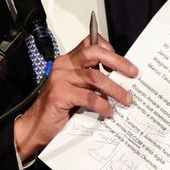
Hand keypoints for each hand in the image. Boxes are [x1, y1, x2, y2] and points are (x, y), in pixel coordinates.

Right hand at [13, 35, 137, 161]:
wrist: (36, 125)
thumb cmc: (58, 107)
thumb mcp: (76, 88)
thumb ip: (91, 80)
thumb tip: (119, 79)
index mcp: (68, 61)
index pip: (89, 43)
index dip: (108, 48)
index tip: (123, 62)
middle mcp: (64, 65)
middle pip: (94, 53)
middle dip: (117, 62)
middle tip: (133, 73)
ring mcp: (61, 79)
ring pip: (95, 77)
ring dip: (115, 89)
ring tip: (127, 99)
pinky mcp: (60, 95)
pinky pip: (88, 97)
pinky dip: (102, 105)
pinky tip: (108, 112)